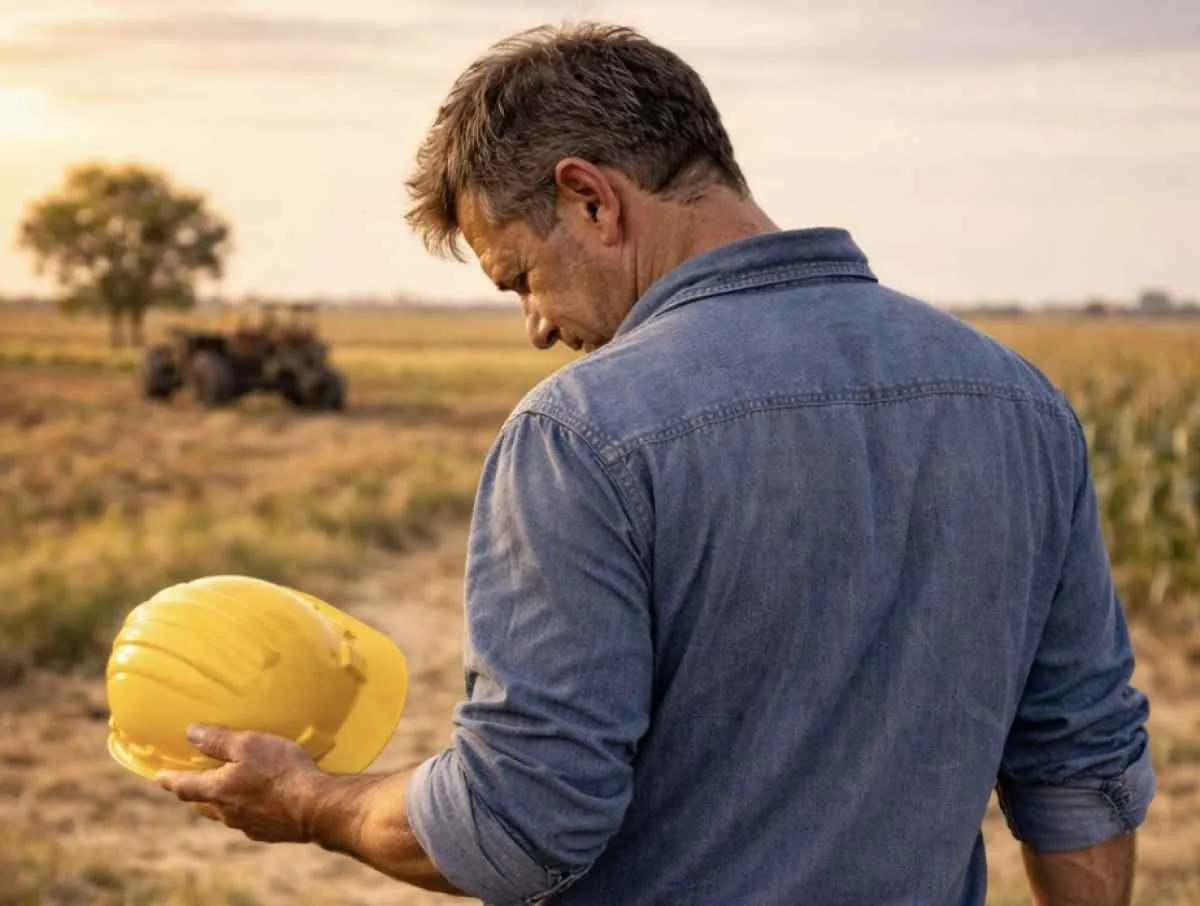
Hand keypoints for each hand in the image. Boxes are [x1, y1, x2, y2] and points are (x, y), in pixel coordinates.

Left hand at [157, 723, 323, 843]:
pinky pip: (248, 819)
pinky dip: (246, 809)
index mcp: (217, 790)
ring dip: (222, 801)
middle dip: (195, 792)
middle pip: (203, 803)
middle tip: (192, 783)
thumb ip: (218, 740)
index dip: (171, 780)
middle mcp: (227, 812)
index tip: (159, 778)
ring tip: (227, 790)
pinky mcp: (268, 832)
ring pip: (226, 813)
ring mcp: (247, 825)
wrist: (315, 808)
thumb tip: (190, 733)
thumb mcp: (249, 745)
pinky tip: (259, 802)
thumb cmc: (280, 771)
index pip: (185, 786)